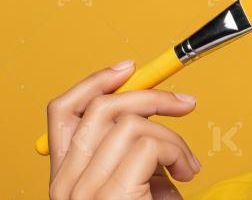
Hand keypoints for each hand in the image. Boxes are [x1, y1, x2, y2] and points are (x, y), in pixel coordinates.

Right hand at [47, 59, 200, 198]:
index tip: (129, 68)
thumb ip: (130, 149)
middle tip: (185, 103)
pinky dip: (177, 152)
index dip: (95, 81)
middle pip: (100, 108)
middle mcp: (65, 183)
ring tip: (186, 163)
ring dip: (172, 137)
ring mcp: (84, 190)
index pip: (62, 112)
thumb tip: (149, 107)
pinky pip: (149, 145)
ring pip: (131, 123)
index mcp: (65, 176)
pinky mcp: (111, 195)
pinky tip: (185, 173)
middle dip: (151, 96)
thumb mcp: (134, 180)